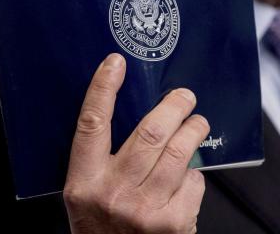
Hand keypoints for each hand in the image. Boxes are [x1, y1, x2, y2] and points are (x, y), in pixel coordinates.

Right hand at [63, 53, 209, 232]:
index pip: (91, 125)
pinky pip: (193, 181)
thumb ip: (101, 162)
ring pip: (179, 150)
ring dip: (193, 129)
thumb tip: (129, 113)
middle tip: (184, 96)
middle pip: (150, 131)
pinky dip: (194, 173)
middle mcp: (113, 195)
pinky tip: (188, 175)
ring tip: (196, 122)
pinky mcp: (174, 224)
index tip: (115, 63)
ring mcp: (145, 211)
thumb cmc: (103, 233)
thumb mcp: (87, 199)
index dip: (103, 89)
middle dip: (174, 105)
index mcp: (83, 185)